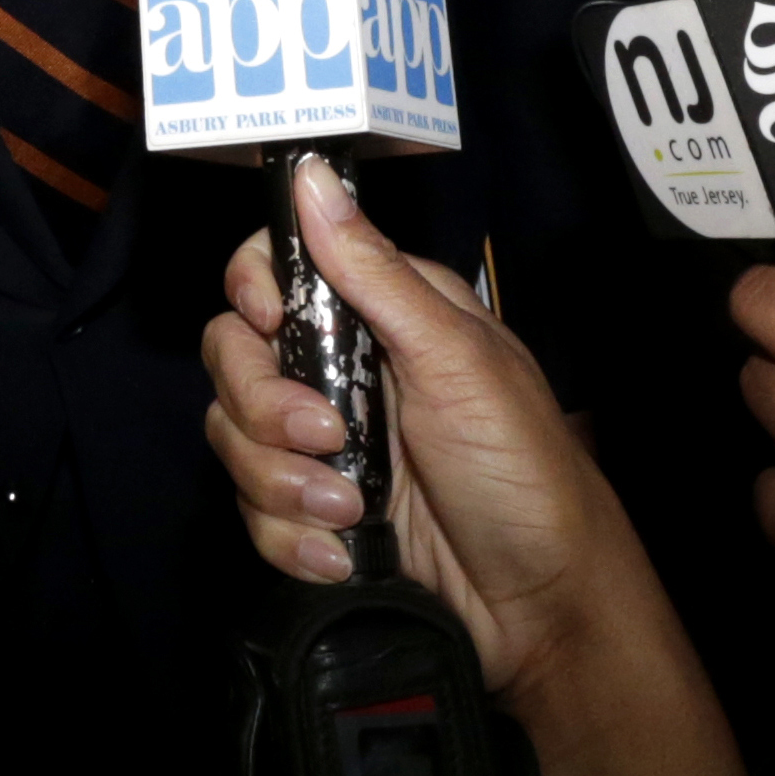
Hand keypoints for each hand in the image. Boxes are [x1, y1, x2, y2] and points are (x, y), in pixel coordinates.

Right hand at [204, 161, 615, 695]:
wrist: (541, 602)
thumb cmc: (521, 467)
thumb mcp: (455, 358)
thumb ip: (374, 272)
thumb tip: (312, 174)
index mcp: (382, 312)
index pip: (276, 267)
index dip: (254, 291)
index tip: (269, 324)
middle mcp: (344, 368)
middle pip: (234, 356)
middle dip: (267, 408)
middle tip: (329, 437)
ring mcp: (325, 443)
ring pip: (233, 438)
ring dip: (283, 485)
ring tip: (354, 514)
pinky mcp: (315, 511)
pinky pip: (253, 511)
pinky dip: (293, 539)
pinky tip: (346, 553)